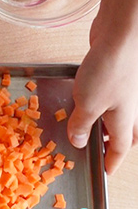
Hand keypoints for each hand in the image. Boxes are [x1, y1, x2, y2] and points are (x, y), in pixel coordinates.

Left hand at [67, 14, 137, 173]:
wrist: (122, 35)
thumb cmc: (109, 71)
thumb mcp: (88, 104)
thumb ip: (82, 124)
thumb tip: (80, 142)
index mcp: (125, 120)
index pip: (121, 149)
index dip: (112, 161)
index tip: (106, 173)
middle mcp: (128, 107)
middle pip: (126, 132)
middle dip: (115, 143)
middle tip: (100, 149)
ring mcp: (123, 90)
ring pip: (117, 114)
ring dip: (105, 122)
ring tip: (87, 127)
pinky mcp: (114, 74)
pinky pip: (108, 96)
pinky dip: (99, 103)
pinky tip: (84, 97)